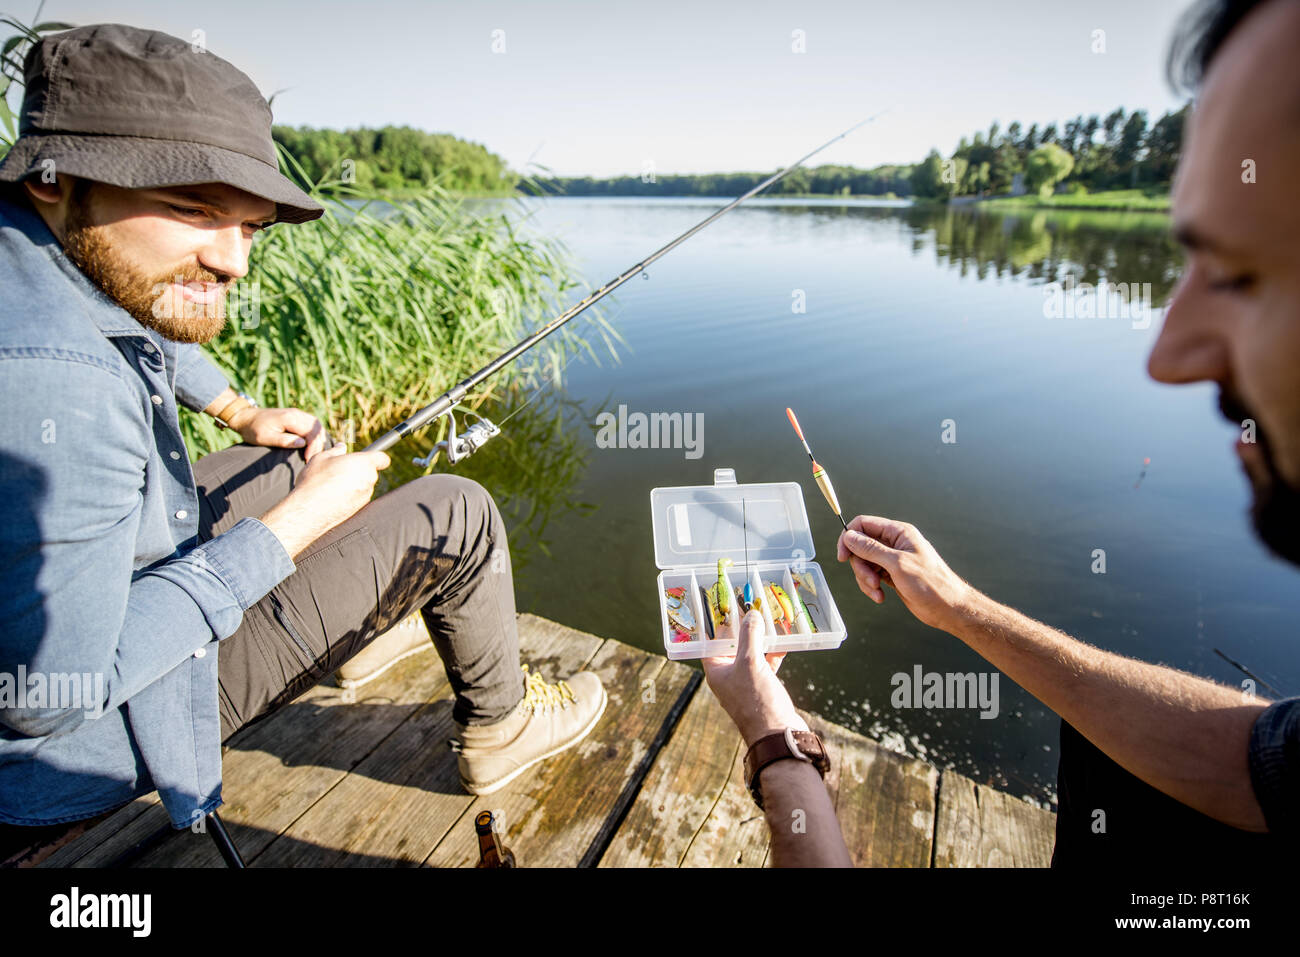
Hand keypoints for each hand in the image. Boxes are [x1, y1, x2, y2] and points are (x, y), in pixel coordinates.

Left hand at [230, 406, 327, 461]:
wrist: (246, 417)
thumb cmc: (253, 430)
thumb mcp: (265, 438)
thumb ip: (284, 441)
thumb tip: (303, 443)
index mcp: (290, 418)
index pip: (310, 432)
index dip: (313, 447)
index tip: (307, 459)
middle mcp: (296, 413)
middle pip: (316, 428)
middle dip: (317, 444)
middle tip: (311, 458)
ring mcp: (297, 413)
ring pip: (316, 426)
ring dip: (317, 439)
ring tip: (312, 453)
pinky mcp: (296, 416)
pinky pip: (311, 424)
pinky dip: (314, 435)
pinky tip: (311, 445)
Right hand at [257, 444, 389, 557]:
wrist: (308, 509)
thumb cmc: (315, 480)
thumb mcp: (321, 457)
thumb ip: (336, 451)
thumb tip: (341, 447)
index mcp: (364, 463)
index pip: (383, 458)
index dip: (376, 457)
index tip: (367, 457)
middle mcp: (369, 480)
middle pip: (371, 472)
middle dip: (359, 470)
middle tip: (340, 470)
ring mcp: (365, 496)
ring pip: (364, 486)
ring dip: (354, 484)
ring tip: (333, 484)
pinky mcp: (359, 509)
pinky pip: (358, 498)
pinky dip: (350, 496)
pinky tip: (333, 496)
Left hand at [702, 610, 808, 746]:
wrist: (780, 735)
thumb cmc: (758, 701)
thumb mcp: (751, 663)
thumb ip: (750, 636)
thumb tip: (751, 615)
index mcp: (716, 672)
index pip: (709, 642)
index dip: (714, 624)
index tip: (721, 606)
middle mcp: (729, 677)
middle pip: (732, 646)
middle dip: (741, 627)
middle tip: (749, 605)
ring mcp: (747, 683)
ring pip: (751, 653)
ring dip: (759, 638)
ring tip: (767, 618)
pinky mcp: (764, 688)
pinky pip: (766, 664)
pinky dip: (773, 653)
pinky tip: (784, 640)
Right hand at [836, 515, 973, 631]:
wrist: (947, 607)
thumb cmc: (931, 583)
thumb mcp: (897, 564)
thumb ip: (871, 549)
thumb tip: (850, 536)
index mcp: (898, 532)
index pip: (864, 524)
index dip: (849, 537)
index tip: (842, 556)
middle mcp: (894, 543)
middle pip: (860, 546)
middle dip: (860, 566)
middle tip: (870, 581)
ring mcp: (892, 560)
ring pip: (864, 563)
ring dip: (865, 579)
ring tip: (877, 591)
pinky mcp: (892, 575)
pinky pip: (871, 576)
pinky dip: (871, 587)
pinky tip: (880, 596)